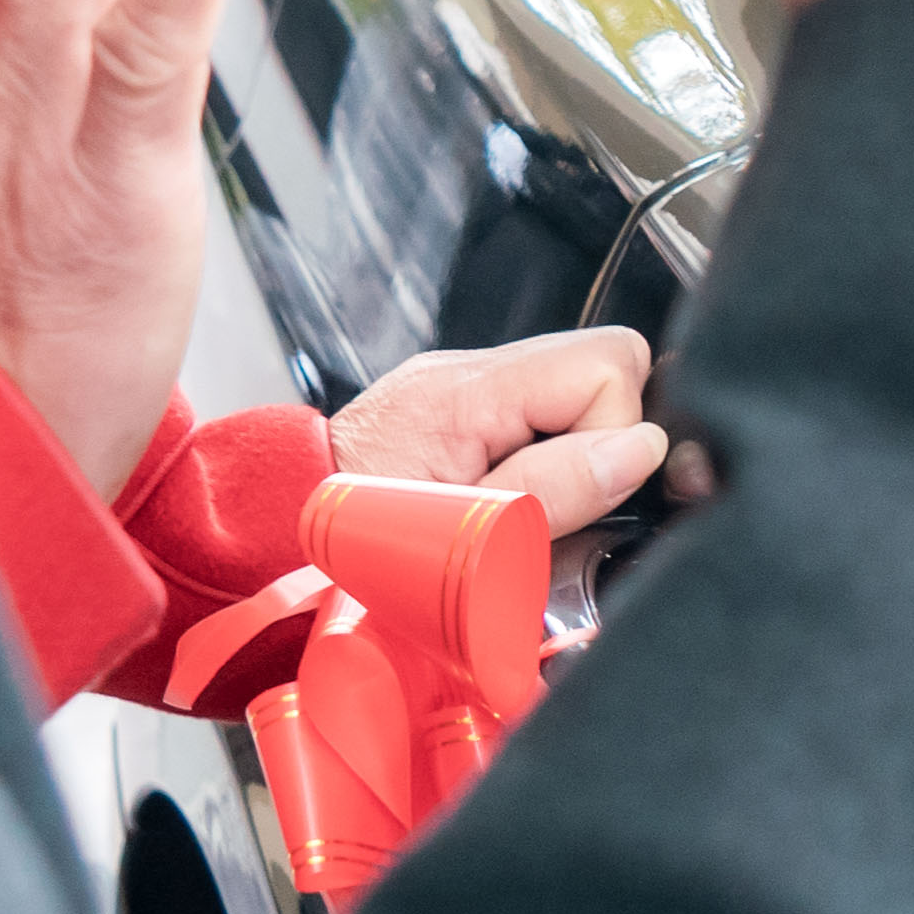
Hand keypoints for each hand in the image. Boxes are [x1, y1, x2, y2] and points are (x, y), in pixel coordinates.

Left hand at [337, 327, 669, 537]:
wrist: (272, 538)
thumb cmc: (352, 549)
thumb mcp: (467, 534)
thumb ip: (555, 488)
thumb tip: (641, 450)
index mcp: (468, 392)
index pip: (608, 365)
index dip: (613, 436)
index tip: (578, 496)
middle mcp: (467, 369)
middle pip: (604, 363)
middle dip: (602, 436)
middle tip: (555, 499)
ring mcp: (461, 382)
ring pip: (575, 388)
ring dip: (571, 448)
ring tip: (525, 500)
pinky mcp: (457, 404)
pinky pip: (536, 409)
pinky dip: (540, 451)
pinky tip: (507, 490)